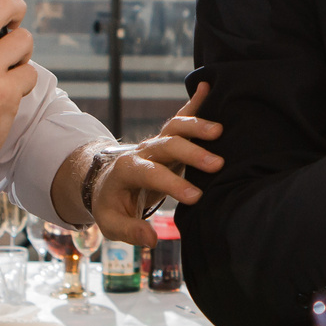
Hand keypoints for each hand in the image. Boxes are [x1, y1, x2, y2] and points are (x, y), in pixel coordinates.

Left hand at [86, 84, 225, 243]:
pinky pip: (180, 117)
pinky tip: (207, 86)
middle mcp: (143, 150)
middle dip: (192, 152)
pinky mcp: (167, 139)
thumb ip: (130, 230)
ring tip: (221, 130)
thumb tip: (152, 239)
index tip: (196, 196)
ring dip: (197, 126)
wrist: (105, 180)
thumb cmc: (111, 203)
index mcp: (128, 170)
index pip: (152, 174)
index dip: (173, 184)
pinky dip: (194, 101)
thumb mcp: (111, 222)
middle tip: (217, 164)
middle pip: (167, 144)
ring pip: (175, 127)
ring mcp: (156, 142)